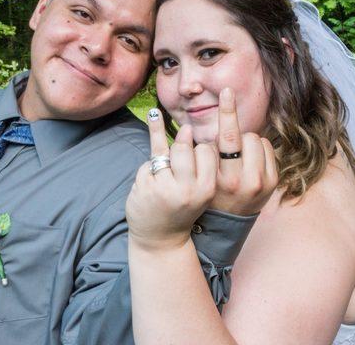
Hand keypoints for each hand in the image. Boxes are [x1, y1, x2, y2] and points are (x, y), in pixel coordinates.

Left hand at [126, 110, 216, 249]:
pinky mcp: (146, 186)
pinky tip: (153, 115)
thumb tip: (188, 128)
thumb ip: (200, 163)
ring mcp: (165, 188)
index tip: (200, 158)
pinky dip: (154, 134)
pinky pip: (151, 158)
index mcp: (206, 190)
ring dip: (168, 156)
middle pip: (187, 148)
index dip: (202, 151)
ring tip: (168, 170)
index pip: (208, 151)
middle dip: (183, 149)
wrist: (160, 238)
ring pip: (169, 151)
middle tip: (180, 169)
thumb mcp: (200, 190)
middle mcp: (187, 190)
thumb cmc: (183, 208)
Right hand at [209, 88, 277, 214]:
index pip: (227, 137)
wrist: (227, 221)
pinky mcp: (272, 182)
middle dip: (234, 130)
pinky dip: (258, 149)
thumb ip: (207, 150)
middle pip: (245, 136)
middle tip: (228, 120)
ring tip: (238, 156)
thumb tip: (218, 120)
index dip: (227, 112)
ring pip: (257, 139)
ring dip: (246, 141)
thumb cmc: (209, 191)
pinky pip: (268, 148)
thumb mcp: (202, 174)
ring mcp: (261, 182)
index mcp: (222, 178)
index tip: (227, 91)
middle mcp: (244, 181)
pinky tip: (250, 160)